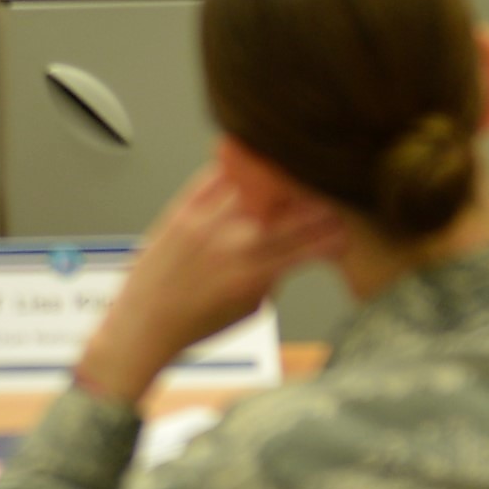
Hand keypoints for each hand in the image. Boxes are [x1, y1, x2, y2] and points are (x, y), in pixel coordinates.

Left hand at [73, 165, 344, 404]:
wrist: (144, 325)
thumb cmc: (194, 326)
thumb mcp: (248, 311)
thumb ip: (272, 278)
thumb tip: (290, 250)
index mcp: (254, 275)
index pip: (307, 246)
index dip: (332, 236)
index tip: (344, 230)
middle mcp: (234, 245)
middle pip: (289, 215)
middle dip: (316, 206)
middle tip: (329, 199)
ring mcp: (206, 224)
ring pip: (255, 189)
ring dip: (280, 181)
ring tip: (296, 174)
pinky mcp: (181, 211)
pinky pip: (214, 179)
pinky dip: (236, 169)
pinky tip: (252, 162)